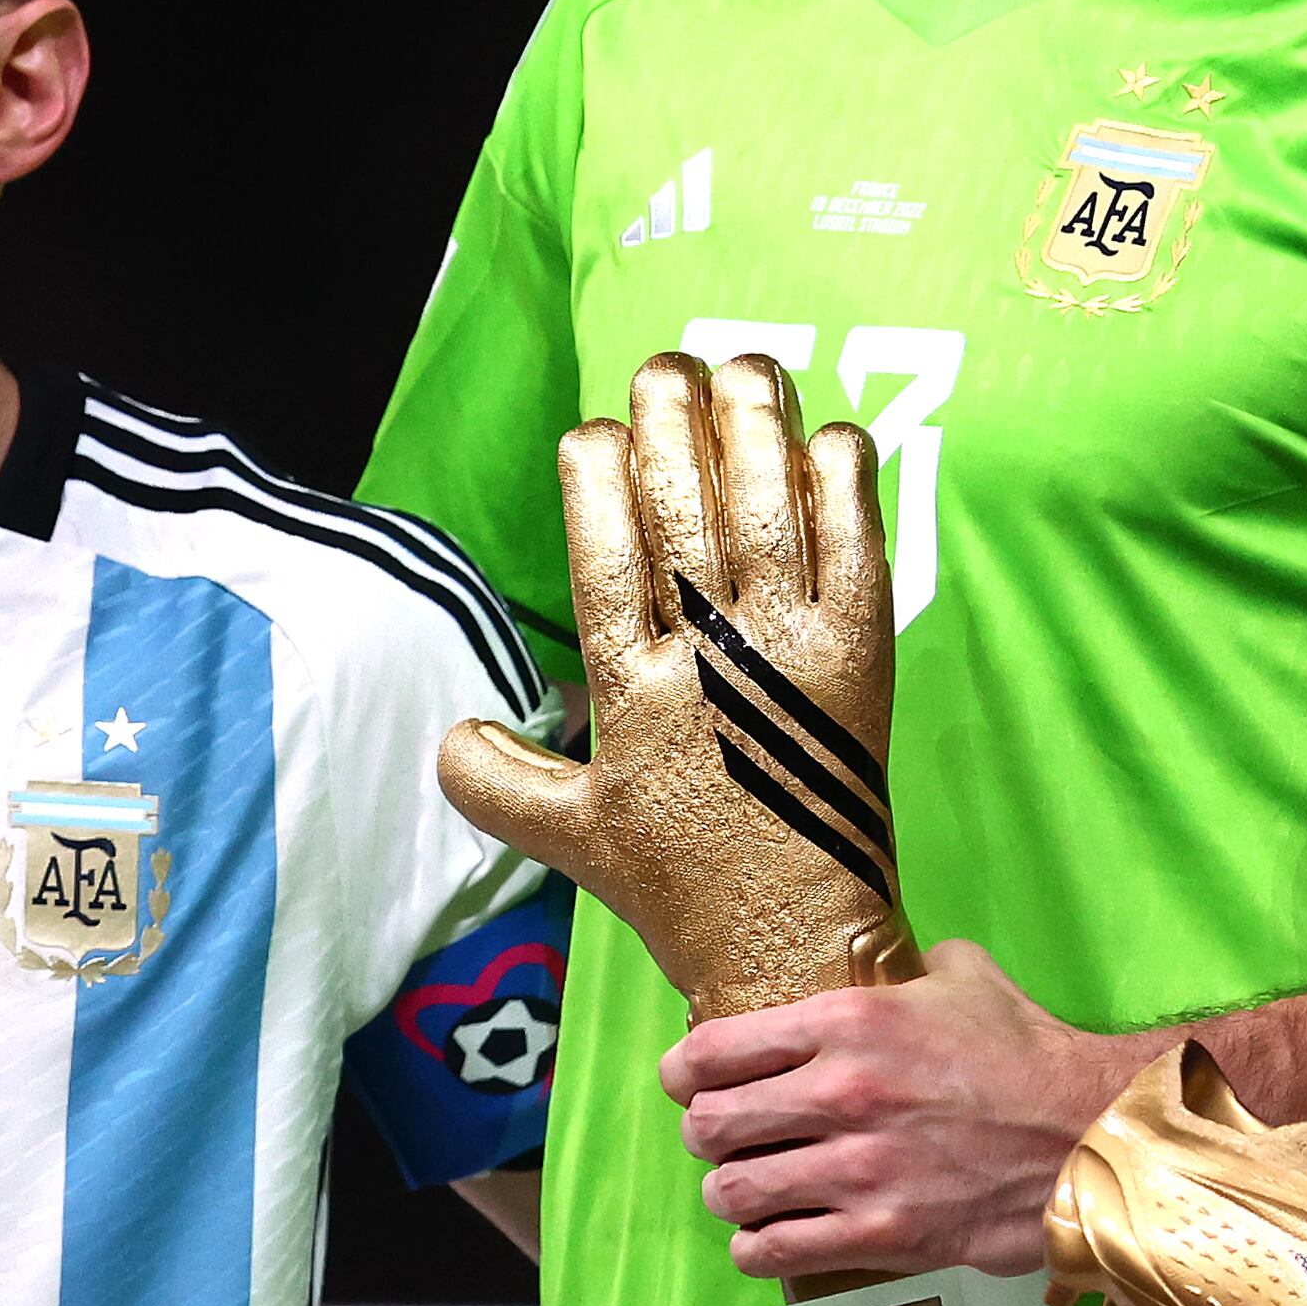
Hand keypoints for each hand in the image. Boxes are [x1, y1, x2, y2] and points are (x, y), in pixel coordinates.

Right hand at [434, 353, 916, 1020]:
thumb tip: (443, 738)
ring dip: (755, 425)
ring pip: (769, 505)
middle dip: (671, 420)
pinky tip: (829, 435)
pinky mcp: (863, 655)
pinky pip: (858, 543)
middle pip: (685, 508)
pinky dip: (845, 482)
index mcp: (633, 690)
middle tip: (664, 365)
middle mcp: (711, 658)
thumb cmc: (685, 887)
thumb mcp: (573, 838)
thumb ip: (500, 783)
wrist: (797, 941)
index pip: (605, 551)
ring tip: (742, 364)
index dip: (597, 475)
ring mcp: (793, 651)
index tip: (592, 428)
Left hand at [668, 938, 1137, 1278]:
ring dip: (730, 1193)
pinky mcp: (882, 1234)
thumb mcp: (965, 978)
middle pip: (708, 1126)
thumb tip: (896, 960)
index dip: (683, 1072)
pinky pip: (775, 1250)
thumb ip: (909, 967)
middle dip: (704, 1135)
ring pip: (732, 1193)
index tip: (687, 1082)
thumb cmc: (1030, 1056)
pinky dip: (759, 1246)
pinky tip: (774, 1235)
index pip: (714, 1049)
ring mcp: (859, 1169)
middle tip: (723, 1140)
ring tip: (750, 1189)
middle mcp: (841, 1092)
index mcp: (849, 1021)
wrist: (1092, 1133)